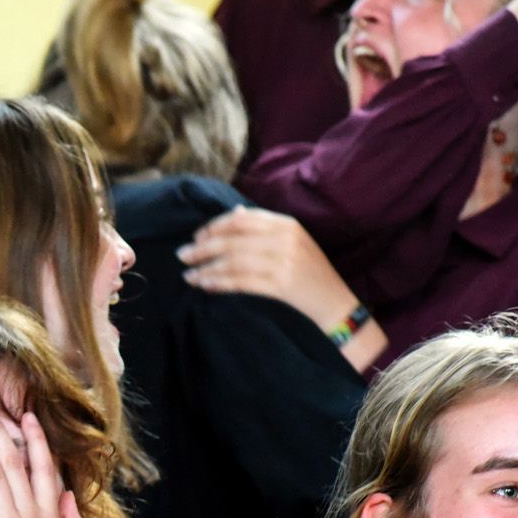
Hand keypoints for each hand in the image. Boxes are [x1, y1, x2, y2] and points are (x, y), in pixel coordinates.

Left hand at [178, 207, 356, 327]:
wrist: (335, 304)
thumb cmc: (310, 273)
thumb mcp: (292, 242)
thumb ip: (263, 227)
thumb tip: (233, 213)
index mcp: (287, 224)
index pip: (242, 219)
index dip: (215, 226)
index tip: (197, 236)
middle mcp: (285, 240)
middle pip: (233, 239)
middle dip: (203, 248)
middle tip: (182, 255)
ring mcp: (283, 262)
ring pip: (233, 261)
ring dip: (206, 268)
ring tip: (188, 275)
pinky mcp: (280, 286)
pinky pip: (241, 282)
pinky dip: (219, 283)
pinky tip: (204, 285)